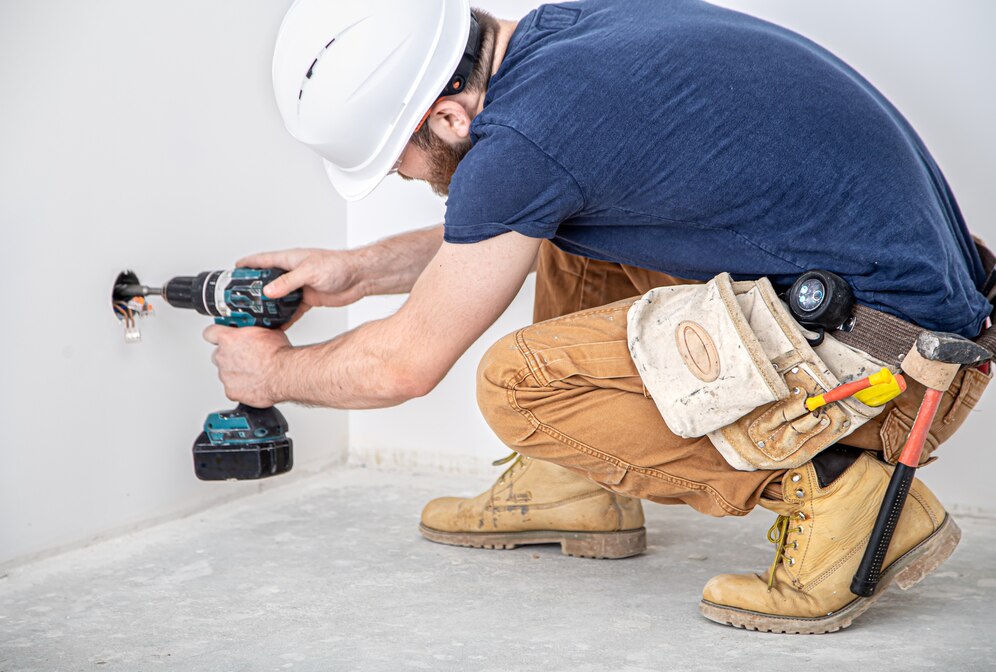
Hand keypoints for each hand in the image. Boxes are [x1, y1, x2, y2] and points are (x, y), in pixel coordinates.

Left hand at [203, 326, 292, 406]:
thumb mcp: (268, 331)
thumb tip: (257, 330)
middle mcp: (222, 356)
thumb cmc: (278, 354)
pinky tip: (254, 384)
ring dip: (236, 372)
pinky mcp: (231, 391)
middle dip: (229, 355)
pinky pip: (232, 389)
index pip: (210, 333)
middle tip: (245, 357)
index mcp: (228, 338)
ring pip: (225, 373)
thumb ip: (253, 332)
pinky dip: (241, 388)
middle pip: (218, 354)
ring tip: (254, 372)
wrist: (285, 374)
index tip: (223, 337)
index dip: (217, 335)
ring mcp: (225, 375)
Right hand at [237, 249, 361, 328]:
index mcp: (289, 260)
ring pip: (278, 298)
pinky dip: (284, 317)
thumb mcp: (310, 272)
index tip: (232, 271)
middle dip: (253, 290)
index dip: (246, 265)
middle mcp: (292, 272)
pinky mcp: (309, 298)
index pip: (261, 260)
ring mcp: (300, 286)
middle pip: (267, 281)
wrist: (359, 277)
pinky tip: (278, 325)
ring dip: (269, 306)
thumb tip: (268, 291)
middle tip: (240, 301)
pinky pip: (292, 310)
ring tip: (255, 316)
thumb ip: (288, 282)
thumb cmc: (339, 266)